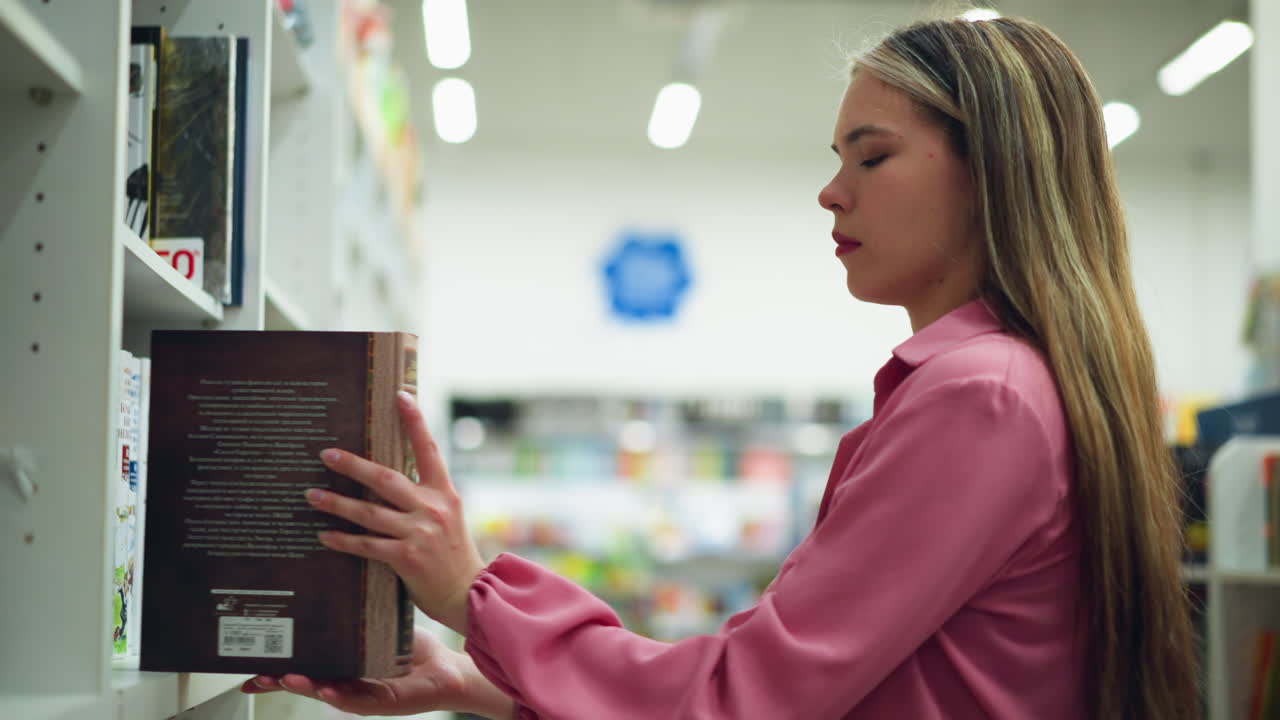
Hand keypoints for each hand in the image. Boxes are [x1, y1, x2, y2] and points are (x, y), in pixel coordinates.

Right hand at [241, 626, 514, 718]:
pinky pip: (358, 699)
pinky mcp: (383, 701)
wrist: (447, 669)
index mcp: (341, 662)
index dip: (276, 659)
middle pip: (305, 678)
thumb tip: (339, 563)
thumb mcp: (378, 620)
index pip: (303, 660)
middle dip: (277, 676)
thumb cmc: (411, 647)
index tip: (247, 656)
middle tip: (251, 671)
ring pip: (325, 692)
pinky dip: (341, 696)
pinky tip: (327, 690)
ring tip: (284, 677)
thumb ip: (356, 604)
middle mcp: (346, 680)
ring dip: (303, 686)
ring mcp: (362, 693)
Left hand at [306, 391, 485, 633]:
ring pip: (369, 512)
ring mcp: (420, 533)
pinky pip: (367, 545)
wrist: (469, 592)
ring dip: (337, 504)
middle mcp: (433, 508)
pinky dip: (343, 540)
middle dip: (352, 465)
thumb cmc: (454, 554)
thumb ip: (425, 497)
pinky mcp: (407, 557)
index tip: (400, 396)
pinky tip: (324, 535)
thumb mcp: (449, 516)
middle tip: (326, 455)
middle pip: (385, 478)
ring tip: (312, 496)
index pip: (428, 449)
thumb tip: (387, 480)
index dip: (415, 421)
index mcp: (445, 493)